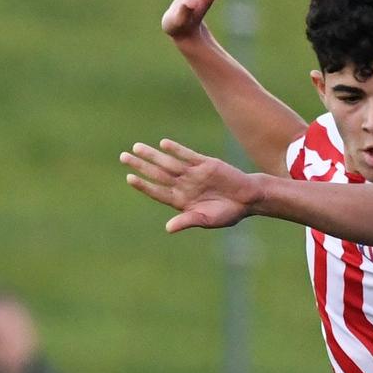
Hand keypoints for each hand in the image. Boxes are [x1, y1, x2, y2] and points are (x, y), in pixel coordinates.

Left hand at [120, 139, 260, 231]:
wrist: (249, 199)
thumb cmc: (228, 213)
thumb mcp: (207, 220)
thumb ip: (187, 221)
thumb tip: (168, 229)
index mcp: (181, 201)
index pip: (158, 191)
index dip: (144, 185)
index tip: (129, 178)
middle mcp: (184, 185)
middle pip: (158, 174)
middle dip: (141, 165)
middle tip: (124, 157)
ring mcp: (193, 174)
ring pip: (169, 163)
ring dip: (153, 155)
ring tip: (137, 147)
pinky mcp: (205, 163)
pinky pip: (187, 155)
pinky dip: (176, 150)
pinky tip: (163, 144)